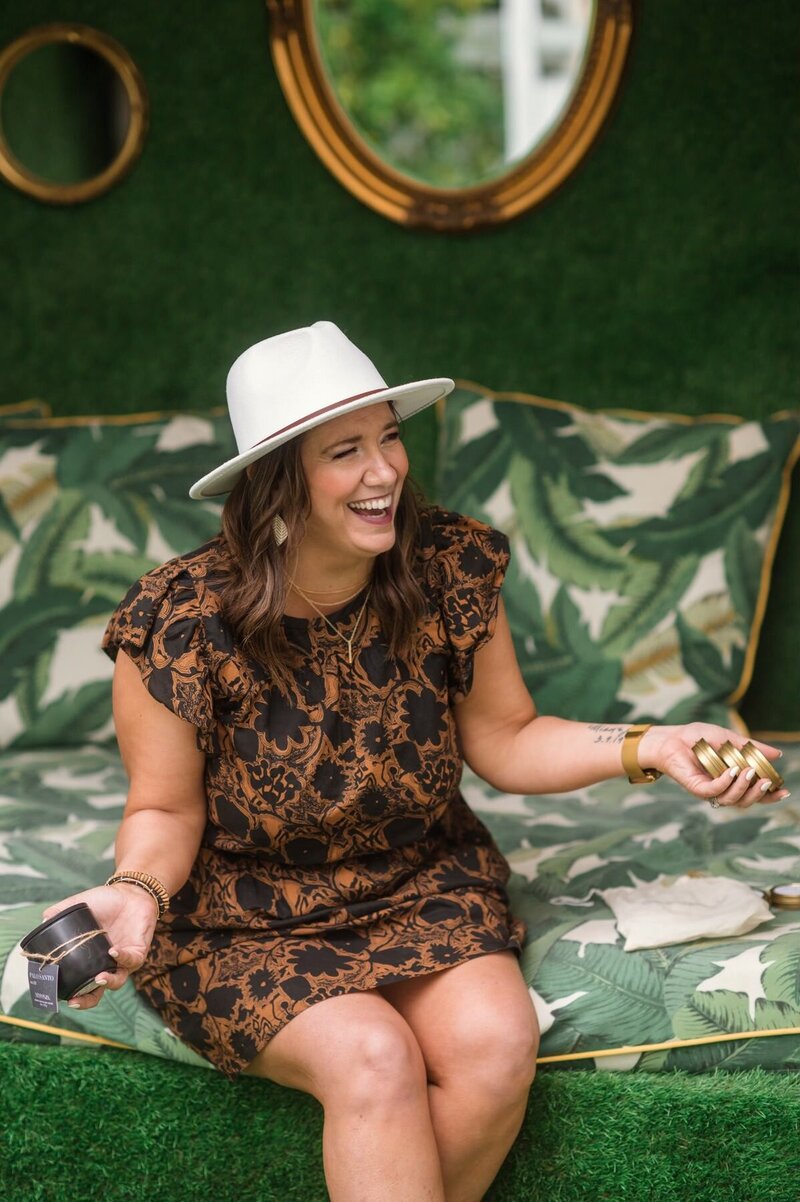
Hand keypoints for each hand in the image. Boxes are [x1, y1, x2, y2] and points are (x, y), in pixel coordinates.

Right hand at [41, 883, 157, 1008]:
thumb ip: (61, 912)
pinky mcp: (138, 952)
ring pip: (117, 981)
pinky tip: (112, 951)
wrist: (130, 892)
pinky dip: (122, 957)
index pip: (80, 985)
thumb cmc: (106, 902)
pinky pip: (131, 960)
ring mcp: (123, 960)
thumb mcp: (80, 905)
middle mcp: (106, 964)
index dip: (72, 994)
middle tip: (75, 1000)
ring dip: (107, 981)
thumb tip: (43, 920)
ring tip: (98, 978)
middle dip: (86, 1001)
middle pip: (97, 993)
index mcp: (90, 959)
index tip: (60, 997)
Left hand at [638, 723, 789, 808]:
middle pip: (745, 801)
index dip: (769, 795)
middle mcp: (722, 788)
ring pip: (732, 800)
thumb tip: (778, 755)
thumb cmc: (697, 737)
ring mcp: (709, 790)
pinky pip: (714, 792)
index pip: (753, 793)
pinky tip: (733, 771)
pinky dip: (726, 783)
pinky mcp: (696, 788)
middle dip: (759, 794)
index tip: (783, 790)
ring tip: (750, 772)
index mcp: (732, 779)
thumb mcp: (729, 739)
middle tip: (766, 781)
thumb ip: (751, 747)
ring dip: (744, 788)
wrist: (671, 737)